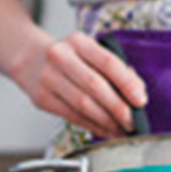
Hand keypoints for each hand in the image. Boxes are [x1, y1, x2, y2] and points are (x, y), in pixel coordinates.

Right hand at [9, 32, 146, 138]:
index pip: (107, 62)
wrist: (30, 60)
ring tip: (121, 130)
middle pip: (94, 85)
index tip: (140, 100)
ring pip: (83, 105)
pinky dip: (93, 126)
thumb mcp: (89, 53)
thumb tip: (137, 93)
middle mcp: (60, 56)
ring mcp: (48, 78)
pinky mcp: (42, 98)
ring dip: (106, 121)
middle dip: (117, 107)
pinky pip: (72, 116)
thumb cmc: (69, 58)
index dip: (127, 83)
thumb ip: (115, 69)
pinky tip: (105, 131)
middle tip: (132, 121)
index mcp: (77, 41)